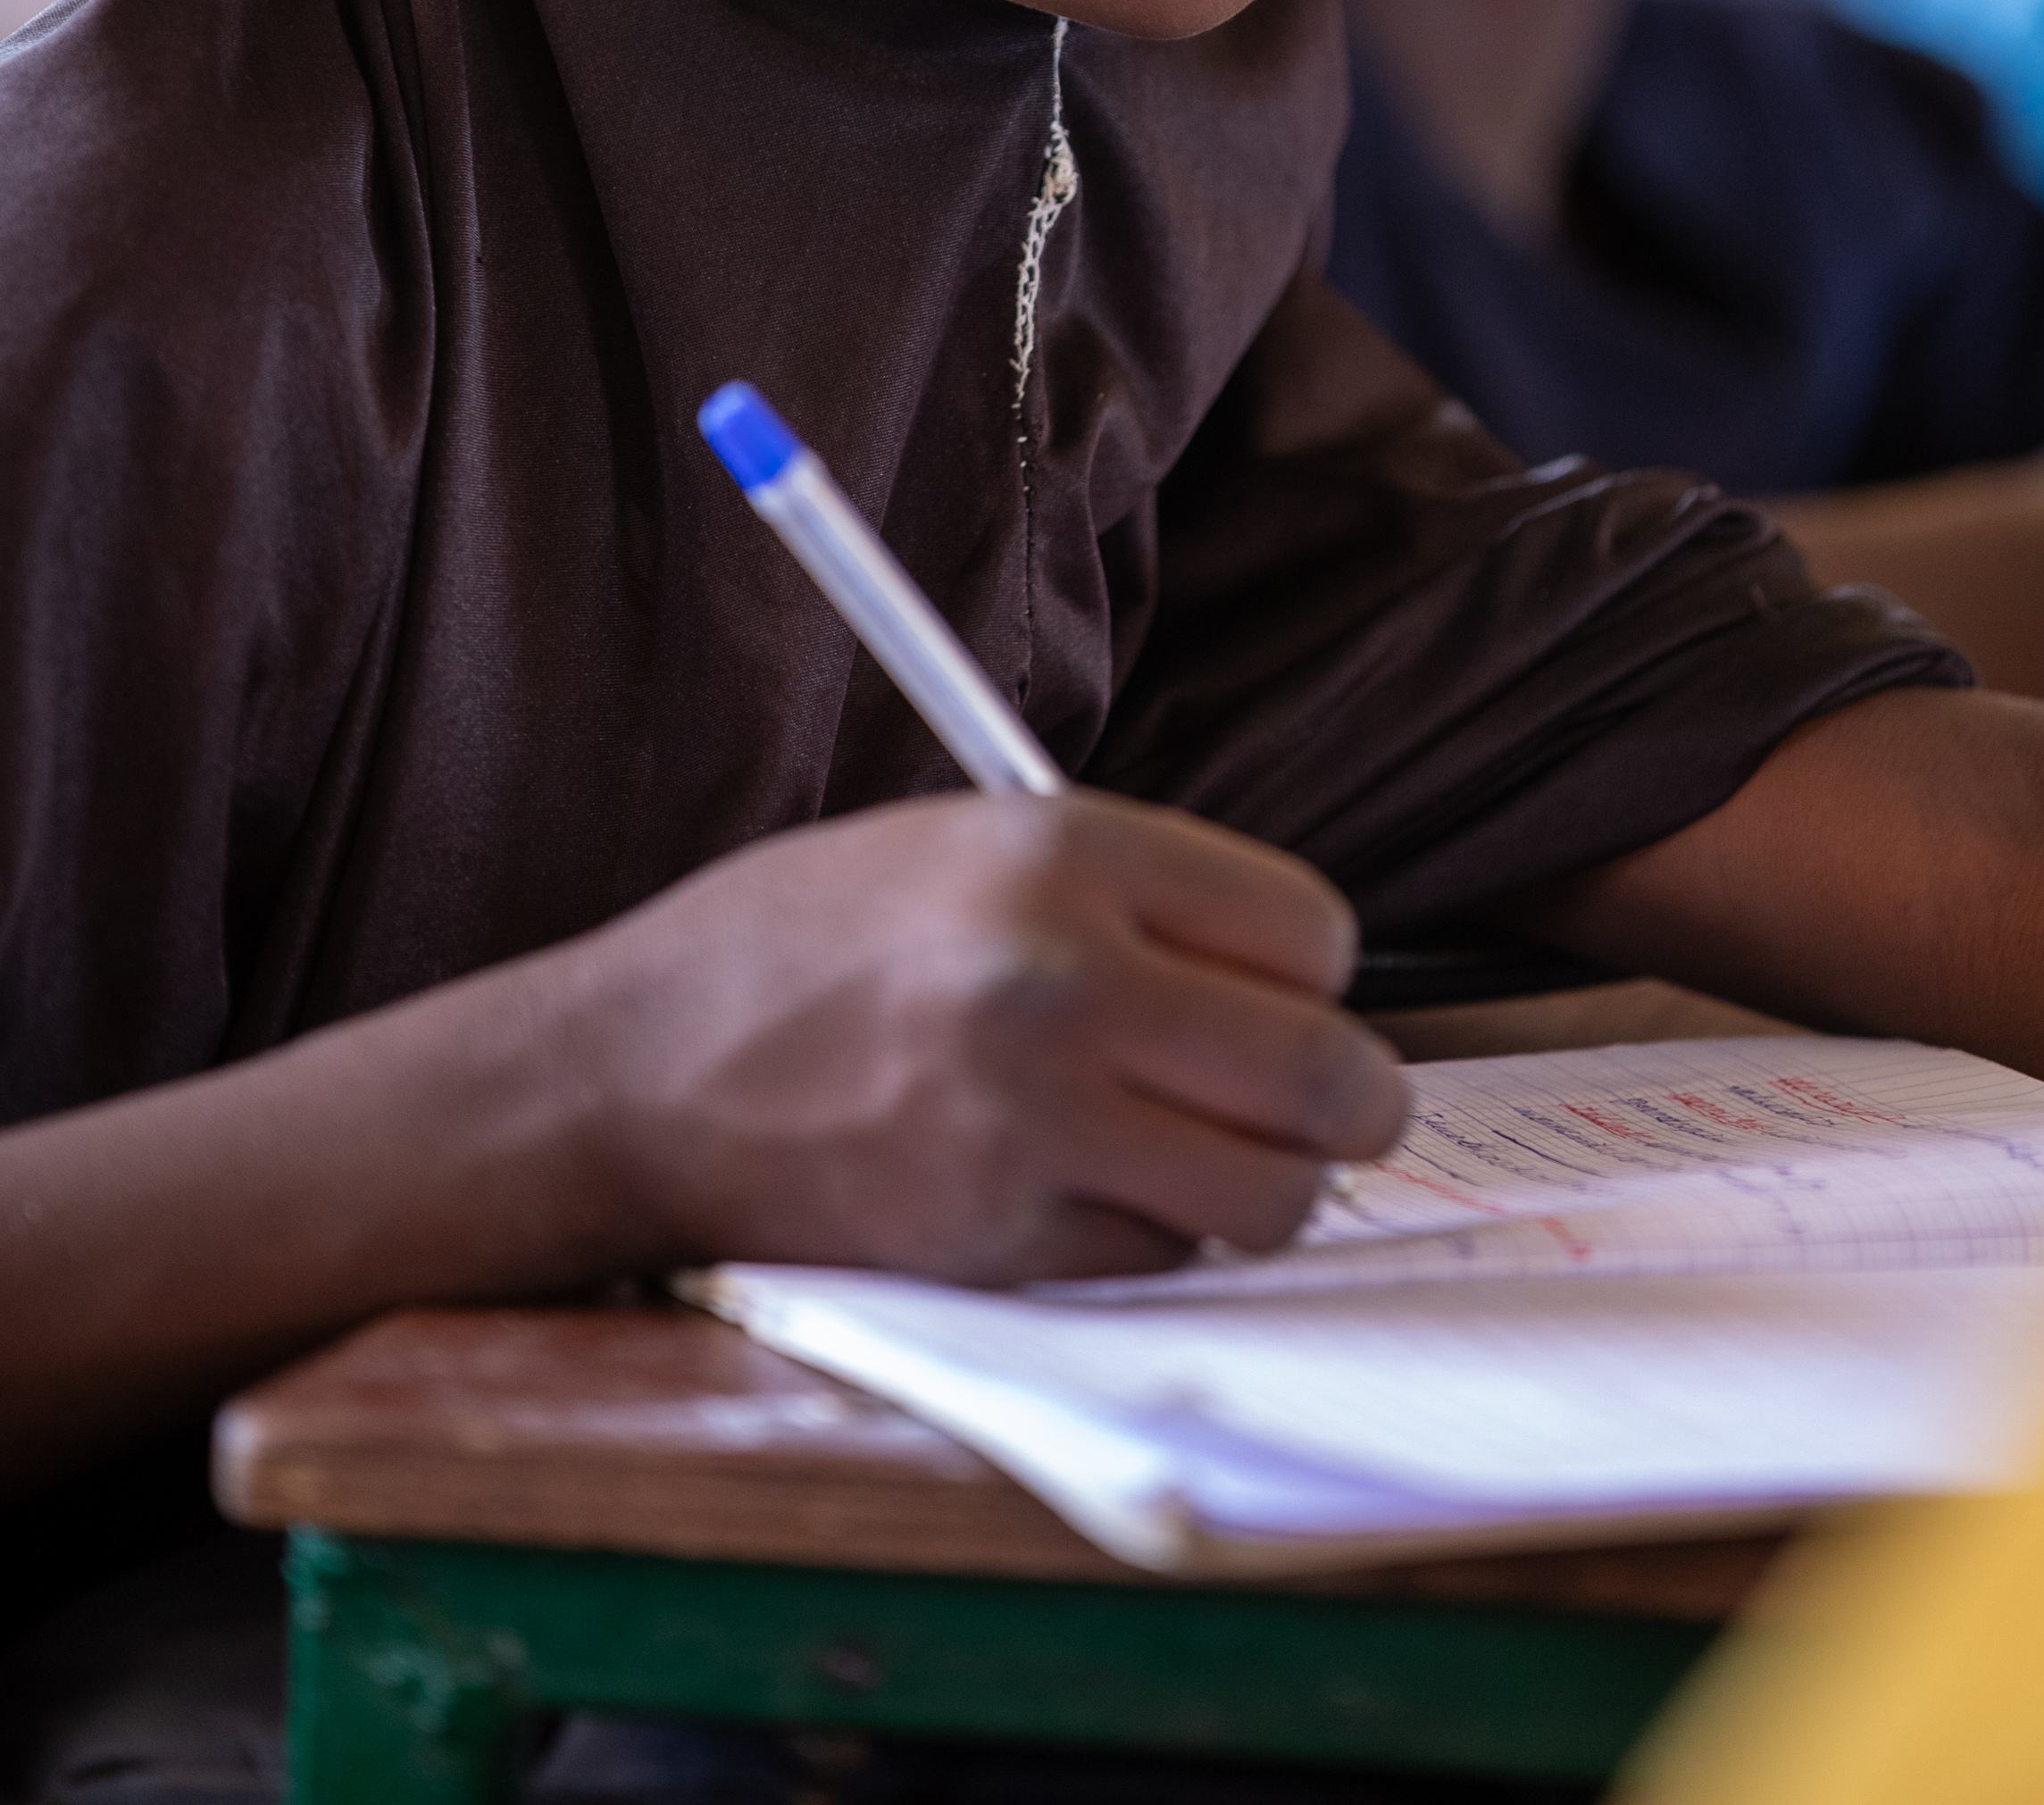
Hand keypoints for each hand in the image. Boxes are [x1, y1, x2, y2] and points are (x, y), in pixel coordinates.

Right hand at [552, 789, 1407, 1285]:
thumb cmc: (805, 946)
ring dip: (1253, 1183)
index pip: (1312, 934)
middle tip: (1330, 1105)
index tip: (1285, 991)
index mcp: (1063, 854)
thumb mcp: (972, 845)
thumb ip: (1135, 899)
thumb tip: (1299, 981)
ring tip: (1190, 1146)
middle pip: (1325, 1078)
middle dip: (1347, 1102)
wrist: (635, 1072)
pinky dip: (1141, 1236)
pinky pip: (1155, 1259)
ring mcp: (1031, 1125)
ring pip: (1265, 1196)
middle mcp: (1063, 983)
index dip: (1312, 973)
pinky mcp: (998, 1245)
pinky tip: (1070, 1184)